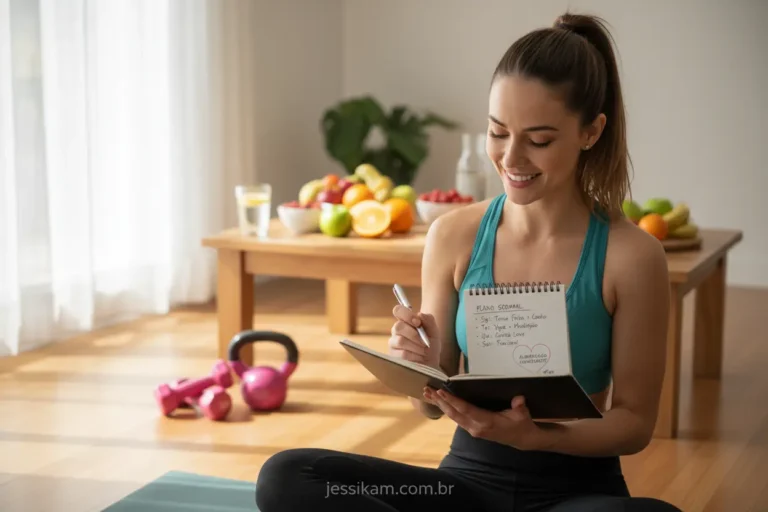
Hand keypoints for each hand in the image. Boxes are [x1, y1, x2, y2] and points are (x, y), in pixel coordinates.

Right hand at [388, 305, 440, 370]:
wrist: (431, 364)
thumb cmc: (431, 346)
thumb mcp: (434, 332)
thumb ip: (428, 320)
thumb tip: (419, 314)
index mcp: (405, 321)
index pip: (398, 310)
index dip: (407, 315)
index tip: (418, 323)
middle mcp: (396, 331)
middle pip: (398, 326)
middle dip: (414, 334)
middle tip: (425, 342)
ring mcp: (393, 344)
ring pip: (401, 341)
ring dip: (416, 346)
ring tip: (424, 351)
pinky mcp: (393, 357)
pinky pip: (402, 353)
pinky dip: (415, 355)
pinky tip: (420, 357)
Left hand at [423, 388, 544, 450]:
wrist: (521, 439)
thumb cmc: (521, 424)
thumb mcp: (522, 415)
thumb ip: (519, 407)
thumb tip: (518, 399)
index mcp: (486, 423)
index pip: (466, 410)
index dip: (453, 401)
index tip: (441, 392)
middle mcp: (476, 428)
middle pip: (454, 414)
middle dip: (440, 402)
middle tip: (428, 390)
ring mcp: (472, 430)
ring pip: (453, 416)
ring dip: (440, 405)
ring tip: (428, 394)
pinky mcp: (472, 429)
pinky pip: (456, 418)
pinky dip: (447, 409)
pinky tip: (439, 401)